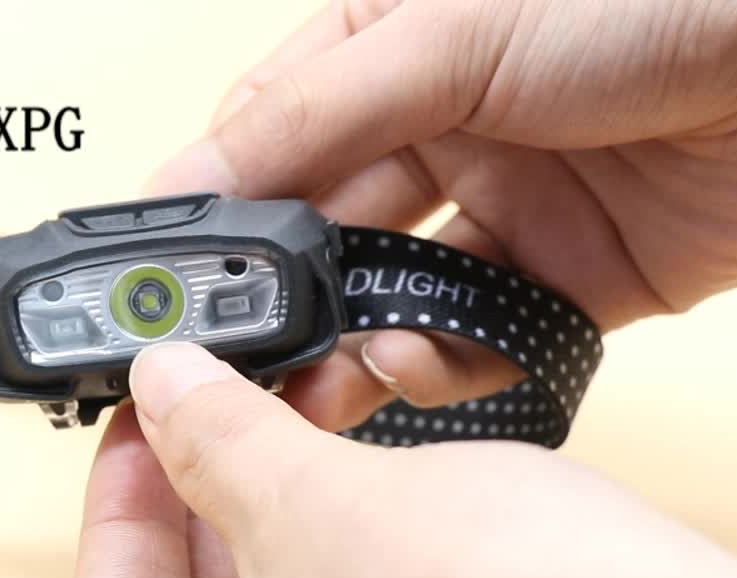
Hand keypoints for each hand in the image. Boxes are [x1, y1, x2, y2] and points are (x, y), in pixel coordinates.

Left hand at [69, 343, 736, 577]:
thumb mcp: (316, 506)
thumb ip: (217, 442)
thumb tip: (165, 391)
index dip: (118, 501)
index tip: (137, 424)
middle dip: (203, 484)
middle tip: (212, 402)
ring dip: (278, 490)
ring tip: (297, 402)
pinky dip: (342, 526)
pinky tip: (361, 455)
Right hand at [146, 0, 736, 430]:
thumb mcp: (445, 32)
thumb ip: (310, 114)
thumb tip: (194, 178)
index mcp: (384, 48)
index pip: (266, 136)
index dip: (217, 206)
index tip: (173, 273)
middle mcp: (433, 129)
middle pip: (321, 228)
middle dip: (278, 292)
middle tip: (236, 353)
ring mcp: (498, 207)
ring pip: (390, 295)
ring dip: (347, 342)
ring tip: (312, 384)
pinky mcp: (562, 280)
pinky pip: (476, 337)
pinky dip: (439, 361)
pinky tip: (413, 363)